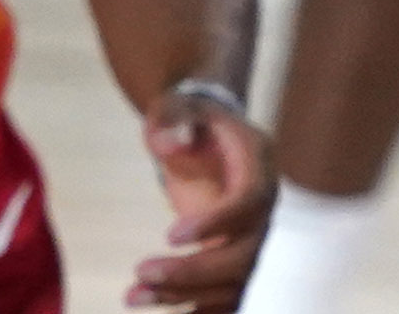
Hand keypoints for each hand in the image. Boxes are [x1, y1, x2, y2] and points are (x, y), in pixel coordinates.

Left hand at [134, 87, 279, 310]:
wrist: (207, 135)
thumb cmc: (190, 120)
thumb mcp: (176, 105)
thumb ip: (173, 118)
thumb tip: (173, 143)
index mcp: (258, 164)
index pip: (249, 202)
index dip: (217, 223)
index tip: (169, 235)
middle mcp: (265, 207)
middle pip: (244, 255)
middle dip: (194, 270)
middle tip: (142, 272)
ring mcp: (255, 237)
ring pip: (233, 282)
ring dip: (186, 296)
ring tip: (134, 296)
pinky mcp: (238, 257)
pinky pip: (227, 293)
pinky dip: (201, 310)